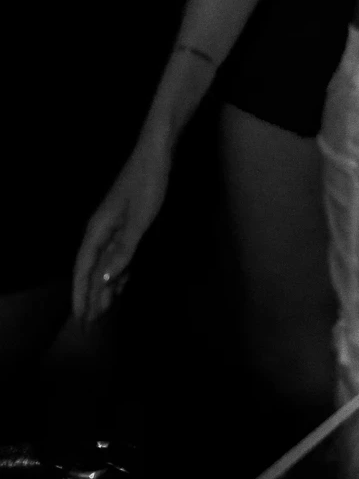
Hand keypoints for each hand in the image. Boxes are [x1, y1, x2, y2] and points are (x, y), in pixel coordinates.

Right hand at [72, 133, 172, 321]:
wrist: (157, 154)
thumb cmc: (148, 184)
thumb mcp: (138, 220)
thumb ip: (123, 250)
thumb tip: (105, 279)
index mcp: (98, 230)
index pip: (84, 270)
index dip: (82, 295)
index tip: (80, 319)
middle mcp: (101, 230)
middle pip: (92, 270)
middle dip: (90, 296)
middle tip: (90, 324)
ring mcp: (114, 226)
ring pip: (105, 263)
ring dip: (104, 286)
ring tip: (103, 310)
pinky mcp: (128, 222)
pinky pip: (118, 254)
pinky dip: (118, 271)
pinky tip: (121, 282)